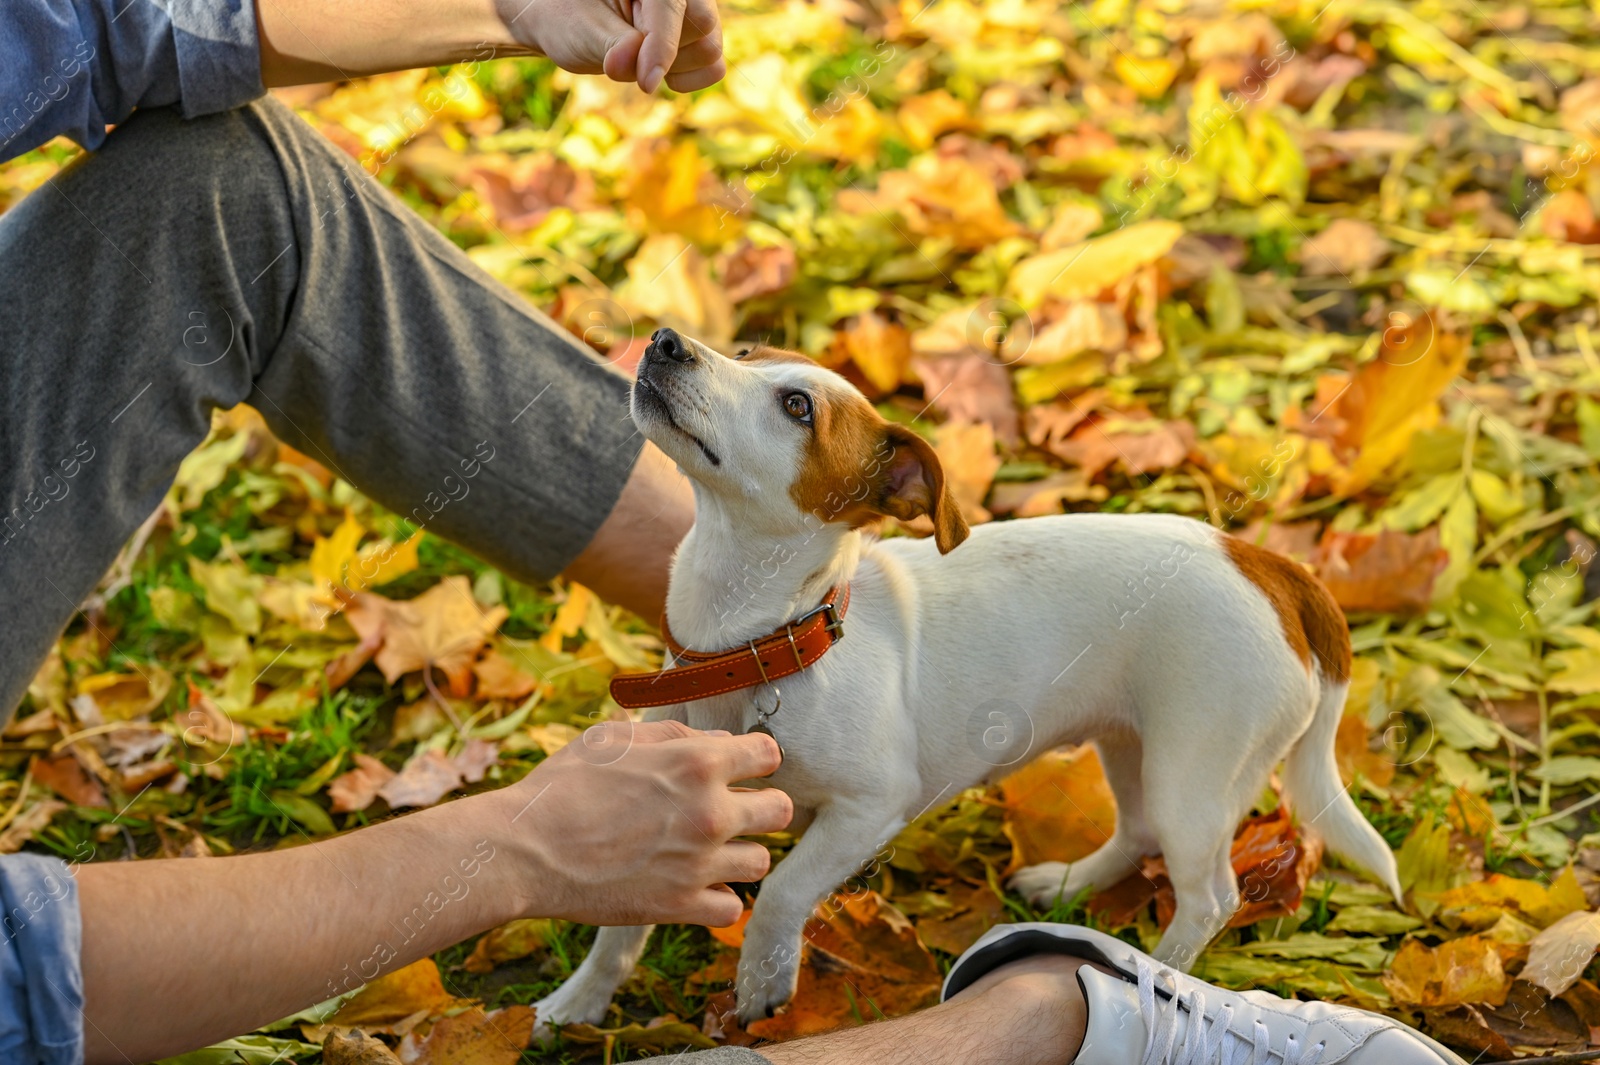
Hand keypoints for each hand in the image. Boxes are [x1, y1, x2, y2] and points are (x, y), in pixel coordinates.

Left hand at [495, 0, 725, 92]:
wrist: (572, 23)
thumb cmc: (572, 19)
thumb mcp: (582, 30)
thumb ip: (611, 46)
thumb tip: (632, 65)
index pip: (671, 8)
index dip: (661, 47)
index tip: (646, 84)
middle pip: (704, 28)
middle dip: (667, 54)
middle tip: (626, 56)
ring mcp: (695, 12)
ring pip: (711, 52)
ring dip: (674, 68)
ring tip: (638, 59)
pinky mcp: (701, 38)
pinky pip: (714, 69)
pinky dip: (688, 79)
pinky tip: (656, 69)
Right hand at [498, 719, 790, 924]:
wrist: (525, 849)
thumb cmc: (563, 785)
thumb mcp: (613, 738)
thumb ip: (672, 735)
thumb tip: (714, 741)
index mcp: (697, 763)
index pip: (769, 756)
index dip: (756, 760)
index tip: (740, 769)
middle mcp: (710, 812)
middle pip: (780, 811)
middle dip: (761, 807)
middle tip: (733, 812)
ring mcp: (700, 863)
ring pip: (761, 861)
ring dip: (740, 855)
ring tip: (710, 852)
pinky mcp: (681, 906)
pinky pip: (731, 908)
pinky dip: (718, 899)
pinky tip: (695, 886)